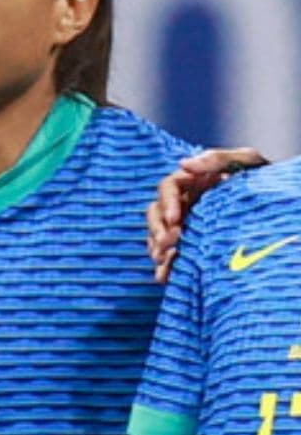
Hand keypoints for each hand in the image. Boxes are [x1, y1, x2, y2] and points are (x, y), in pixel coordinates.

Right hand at [149, 146, 265, 279]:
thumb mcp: (246, 162)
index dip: (167, 203)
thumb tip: (183, 165)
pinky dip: (164, 266)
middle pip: (156, 213)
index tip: (176, 219)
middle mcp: (185, 203)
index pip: (168, 188)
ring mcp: (186, 225)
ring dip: (157, 247)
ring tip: (165, 259)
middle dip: (158, 229)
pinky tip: (165, 275)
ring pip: (158, 235)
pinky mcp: (190, 245)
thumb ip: (217, 159)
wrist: (279, 207)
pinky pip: (169, 255)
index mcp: (193, 182)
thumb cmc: (263, 179)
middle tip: (170, 242)